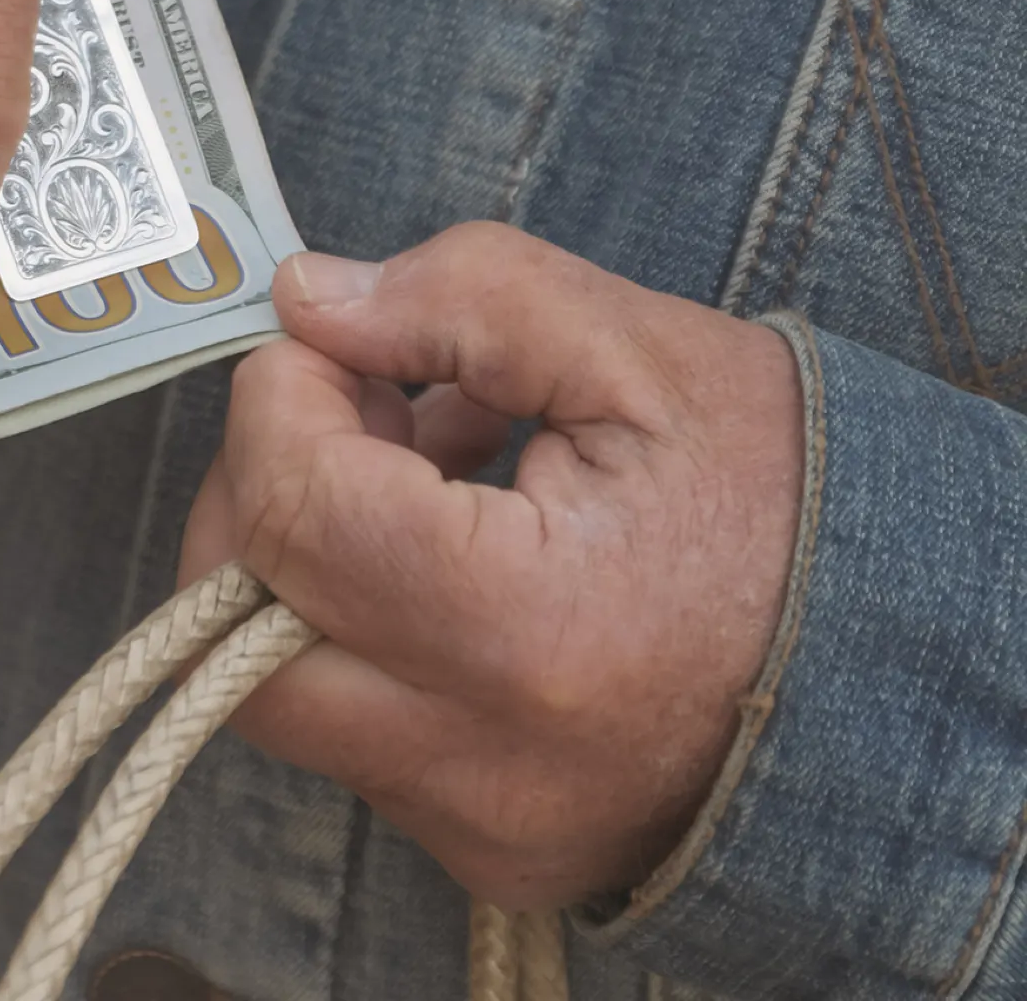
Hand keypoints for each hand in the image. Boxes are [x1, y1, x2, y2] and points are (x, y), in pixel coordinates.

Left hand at [179, 224, 803, 910]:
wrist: (911, 668)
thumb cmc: (790, 502)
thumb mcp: (638, 350)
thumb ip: (458, 298)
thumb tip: (305, 303)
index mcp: (525, 632)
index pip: (293, 504)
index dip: (283, 393)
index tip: (340, 344)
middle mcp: (485, 760)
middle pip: (232, 624)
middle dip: (259, 488)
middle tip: (351, 410)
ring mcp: (483, 820)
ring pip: (278, 684)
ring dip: (308, 555)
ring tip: (422, 470)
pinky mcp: (490, 845)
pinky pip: (355, 728)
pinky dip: (363, 625)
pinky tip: (455, 548)